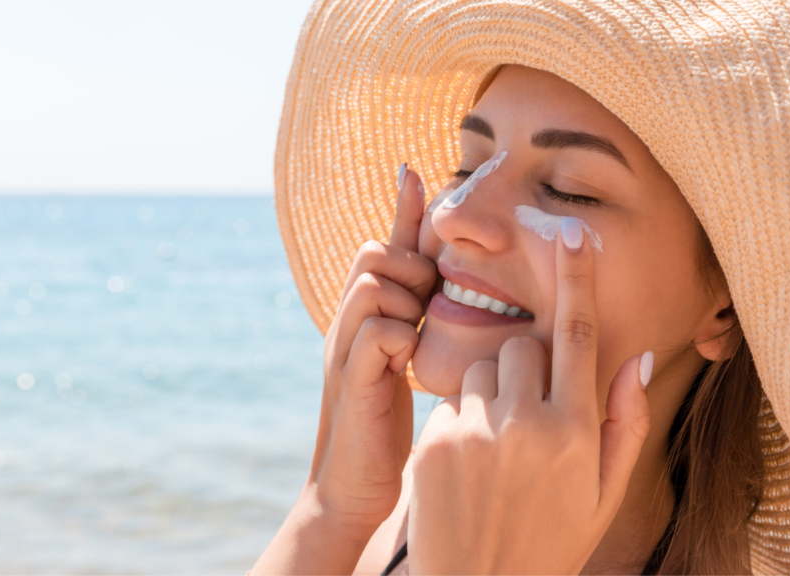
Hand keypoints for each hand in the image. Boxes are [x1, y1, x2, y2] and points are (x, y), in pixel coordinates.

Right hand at [312, 164, 434, 533]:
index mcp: (367, 316)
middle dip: (408, 265)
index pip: (384, 247)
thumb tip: (445, 290)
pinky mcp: (350, 380)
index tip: (414, 169)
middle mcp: (349, 323)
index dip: (401, 209)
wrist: (353, 490)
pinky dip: (398, 337)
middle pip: (373, 252)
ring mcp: (345, 349)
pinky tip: (408, 364)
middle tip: (426, 303)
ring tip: (416, 335)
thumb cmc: (387, 427)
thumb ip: (418, 324)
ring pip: (373, 282)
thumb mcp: (406, 365)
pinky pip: (375, 331)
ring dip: (405, 299)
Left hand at [409, 219, 651, 573]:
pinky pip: (451, 400)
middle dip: (526, 367)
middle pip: (522, 346)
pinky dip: (461, 419)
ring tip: (496, 450)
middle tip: (527, 415)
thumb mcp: (604, 493)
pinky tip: (468, 466)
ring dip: (491, 392)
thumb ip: (627, 423)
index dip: (576, 278)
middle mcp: (528, 424)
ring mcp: (477, 432)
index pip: (579, 335)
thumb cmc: (553, 541)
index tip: (571, 232)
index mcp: (577, 432)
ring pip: (482, 368)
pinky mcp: (435, 442)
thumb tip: (637, 355)